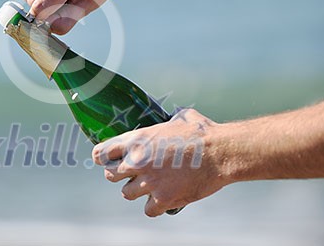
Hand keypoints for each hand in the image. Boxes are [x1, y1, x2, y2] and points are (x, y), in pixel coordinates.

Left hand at [92, 108, 228, 216]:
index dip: (103, 157)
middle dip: (120, 174)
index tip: (107, 160)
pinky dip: (155, 206)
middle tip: (133, 173)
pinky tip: (163, 199)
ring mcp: (149, 182)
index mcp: (137, 140)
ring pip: (126, 194)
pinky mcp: (164, 199)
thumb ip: (168, 118)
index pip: (101, 153)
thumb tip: (174, 114)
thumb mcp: (180, 117)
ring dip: (137, 191)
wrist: (222, 152)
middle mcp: (137, 161)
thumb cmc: (203, 132)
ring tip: (151, 185)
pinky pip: (148, 210)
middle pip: (110, 175)